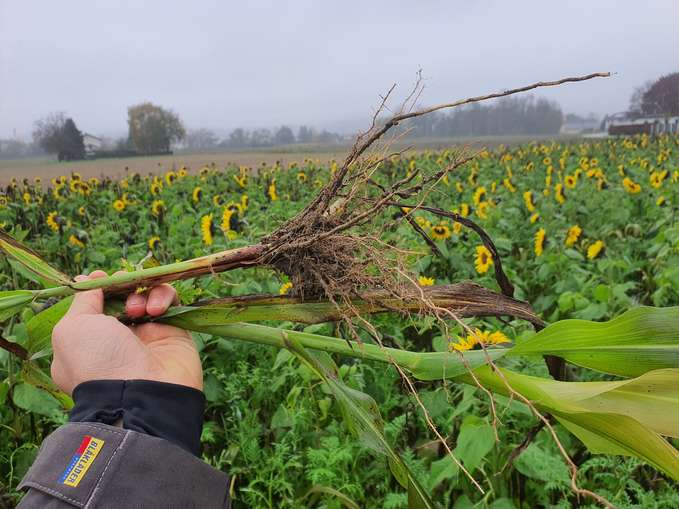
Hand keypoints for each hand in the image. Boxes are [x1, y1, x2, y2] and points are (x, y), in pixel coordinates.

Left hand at [51, 270, 202, 394]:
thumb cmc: (98, 362)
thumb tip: (88, 280)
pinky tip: (156, 311)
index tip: (99, 277)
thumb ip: (82, 301)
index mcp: (87, 342)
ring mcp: (147, 335)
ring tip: (137, 309)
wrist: (142, 395)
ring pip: (146, 295)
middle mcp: (117, 338)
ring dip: (140, 294)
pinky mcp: (174, 332)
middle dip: (121, 286)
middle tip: (122, 286)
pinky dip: (163, 297)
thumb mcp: (72, 328)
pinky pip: (170, 301)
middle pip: (121, 296)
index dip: (97, 288)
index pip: (93, 305)